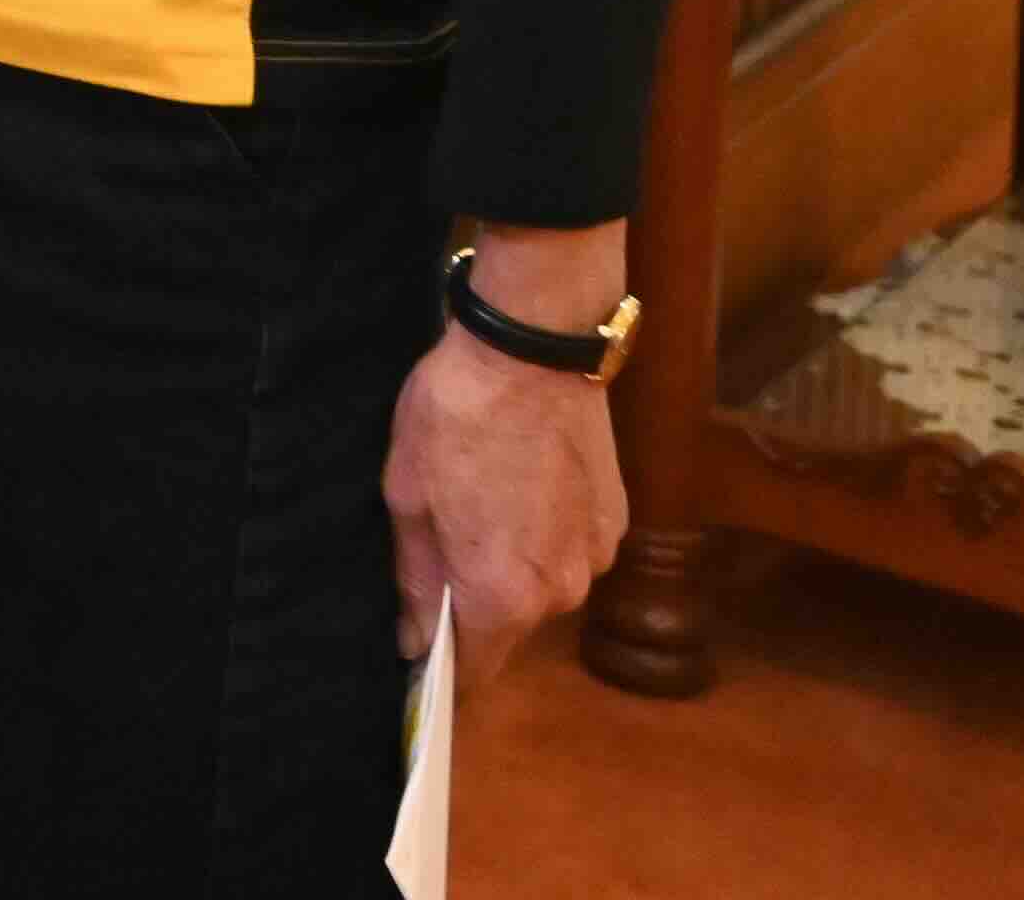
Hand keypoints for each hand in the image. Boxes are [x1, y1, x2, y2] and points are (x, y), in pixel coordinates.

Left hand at [385, 224, 629, 675]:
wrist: (532, 350)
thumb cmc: (454, 418)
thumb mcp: (407, 495)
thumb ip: (417, 578)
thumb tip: (416, 638)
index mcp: (503, 596)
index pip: (474, 672)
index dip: (442, 672)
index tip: (416, 657)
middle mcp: (561, 593)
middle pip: (509, 630)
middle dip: (472, 609)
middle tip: (436, 554)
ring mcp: (597, 558)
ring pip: (542, 590)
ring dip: (511, 570)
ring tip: (477, 510)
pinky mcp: (616, 522)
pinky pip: (569, 552)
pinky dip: (543, 538)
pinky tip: (518, 491)